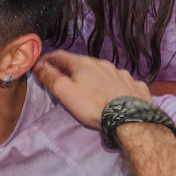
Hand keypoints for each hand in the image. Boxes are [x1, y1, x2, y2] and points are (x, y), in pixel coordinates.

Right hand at [33, 50, 151, 130]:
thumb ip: (50, 77)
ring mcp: (122, 74)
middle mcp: (103, 64)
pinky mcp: (137, 86)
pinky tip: (116, 95)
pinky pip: (123, 82)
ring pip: (104, 72)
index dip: (47, 60)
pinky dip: (116, 86)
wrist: (131, 119)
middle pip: (82, 63)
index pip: (59, 56)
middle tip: (66, 80)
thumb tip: (39, 66)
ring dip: (96, 77)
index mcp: (83, 64)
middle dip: (72, 70)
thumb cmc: (93, 105)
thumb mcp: (64, 92)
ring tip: (93, 89)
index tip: (40, 66)